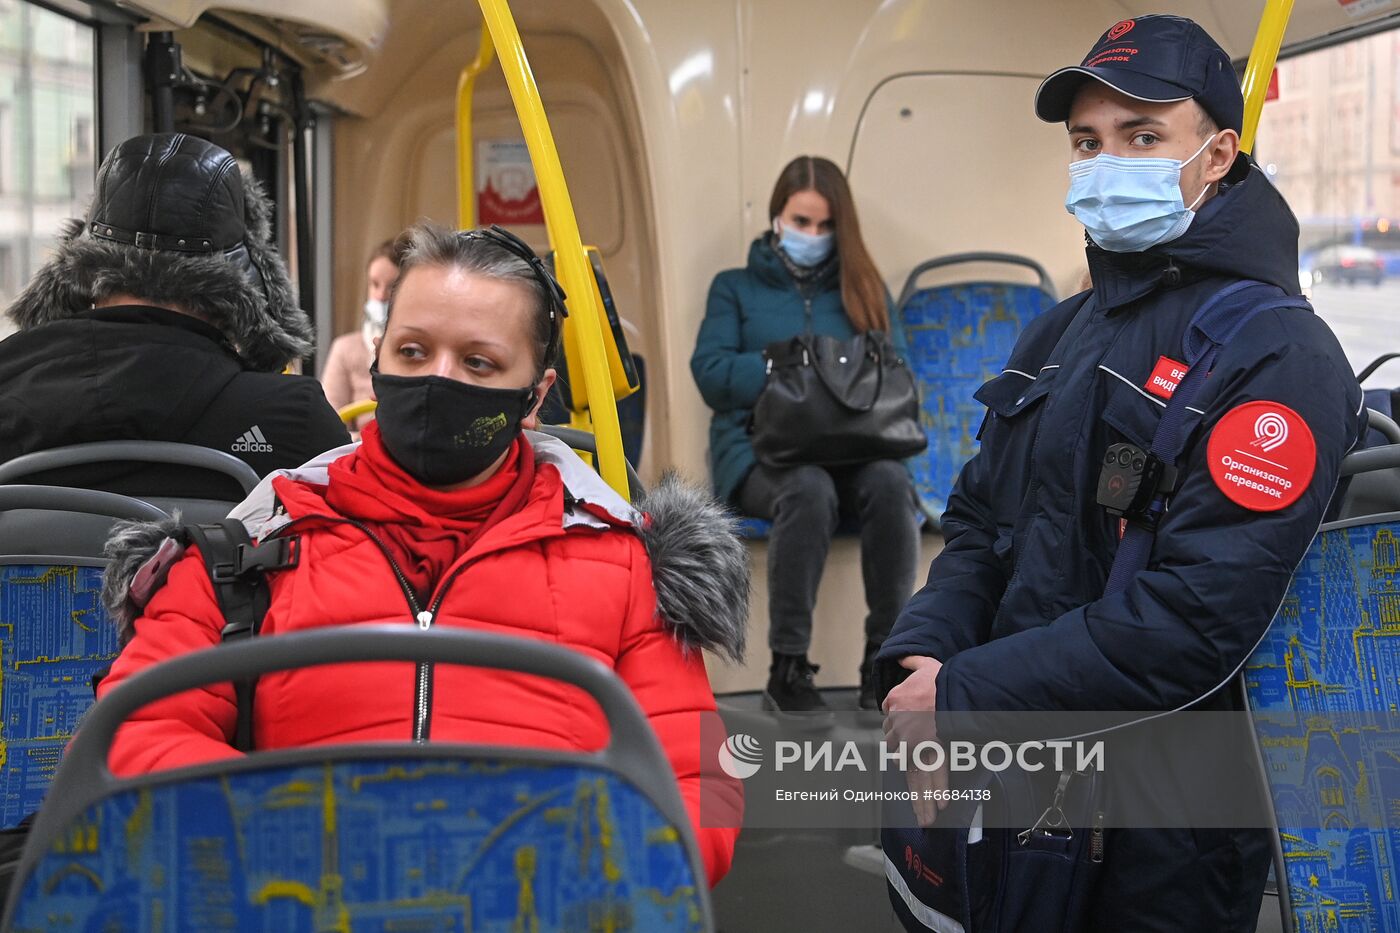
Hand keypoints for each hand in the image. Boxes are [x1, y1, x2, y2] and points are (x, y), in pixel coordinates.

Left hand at [882, 656, 946, 825]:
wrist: (952, 691)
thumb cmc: (939, 679)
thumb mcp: (922, 665)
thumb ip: (911, 662)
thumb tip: (903, 657)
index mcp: (895, 706)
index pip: (890, 724)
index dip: (899, 734)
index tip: (903, 743)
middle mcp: (900, 729)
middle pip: (898, 753)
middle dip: (908, 767)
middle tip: (917, 793)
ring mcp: (915, 745)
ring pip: (914, 774)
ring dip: (921, 799)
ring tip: (926, 819)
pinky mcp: (931, 754)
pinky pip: (932, 778)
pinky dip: (934, 794)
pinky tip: (936, 811)